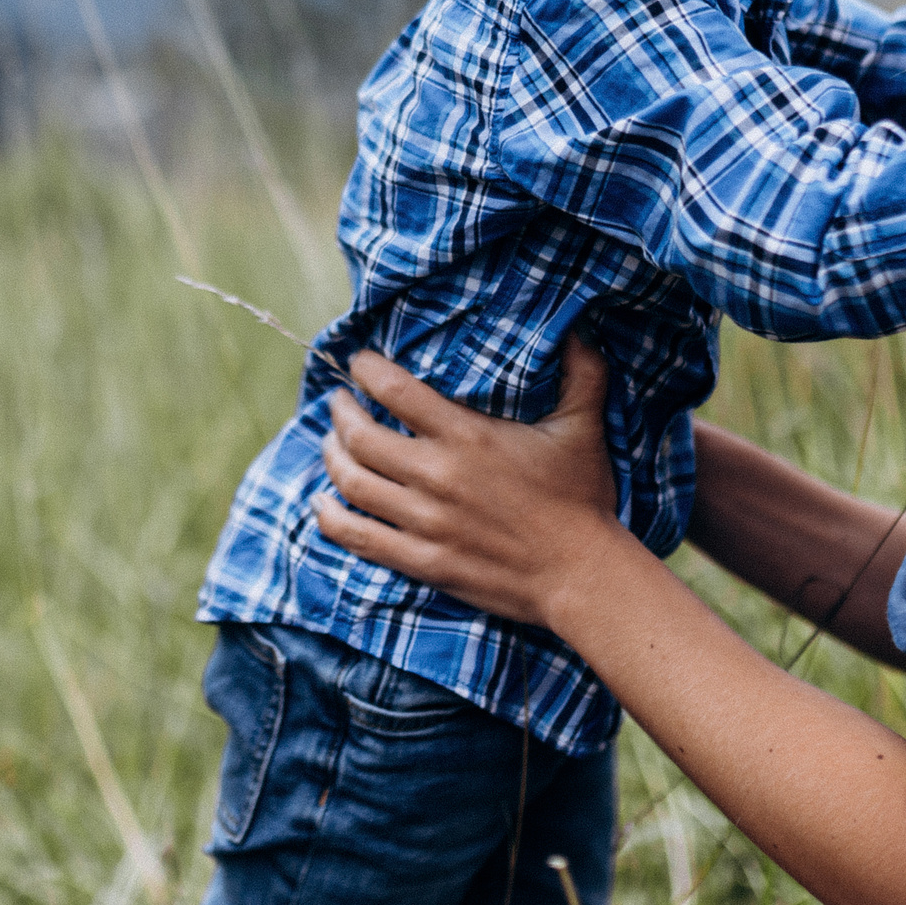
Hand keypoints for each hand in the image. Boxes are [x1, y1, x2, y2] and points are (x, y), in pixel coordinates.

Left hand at [316, 336, 624, 627]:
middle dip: (340, 412)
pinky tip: (322, 504)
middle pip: (360, 436)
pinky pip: (358, 537)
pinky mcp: (422, 560)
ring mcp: (425, 521)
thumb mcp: (583, 428)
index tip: (358, 363)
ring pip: (352, 483)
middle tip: (339, 402)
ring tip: (330, 443)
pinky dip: (331, 517)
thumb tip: (579, 329)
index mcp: (467, 435)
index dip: (366, 370)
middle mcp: (436, 475)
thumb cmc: (581, 499)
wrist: (581, 575)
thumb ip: (581, 373)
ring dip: (331, 457)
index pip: (394, 390)